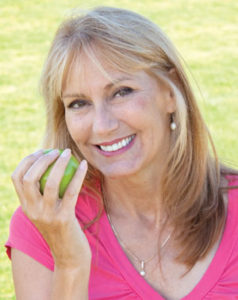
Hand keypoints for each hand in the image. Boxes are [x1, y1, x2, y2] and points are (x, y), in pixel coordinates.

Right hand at [11, 149, 90, 269]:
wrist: (69, 257)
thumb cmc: (61, 230)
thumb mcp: (46, 213)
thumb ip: (42, 196)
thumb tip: (50, 167)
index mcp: (26, 207)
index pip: (17, 178)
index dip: (27, 160)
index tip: (41, 151)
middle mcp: (33, 211)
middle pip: (30, 178)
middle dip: (42, 159)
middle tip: (55, 151)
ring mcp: (47, 216)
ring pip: (50, 183)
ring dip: (59, 164)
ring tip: (68, 153)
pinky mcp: (64, 219)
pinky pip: (71, 191)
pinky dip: (78, 175)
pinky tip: (84, 164)